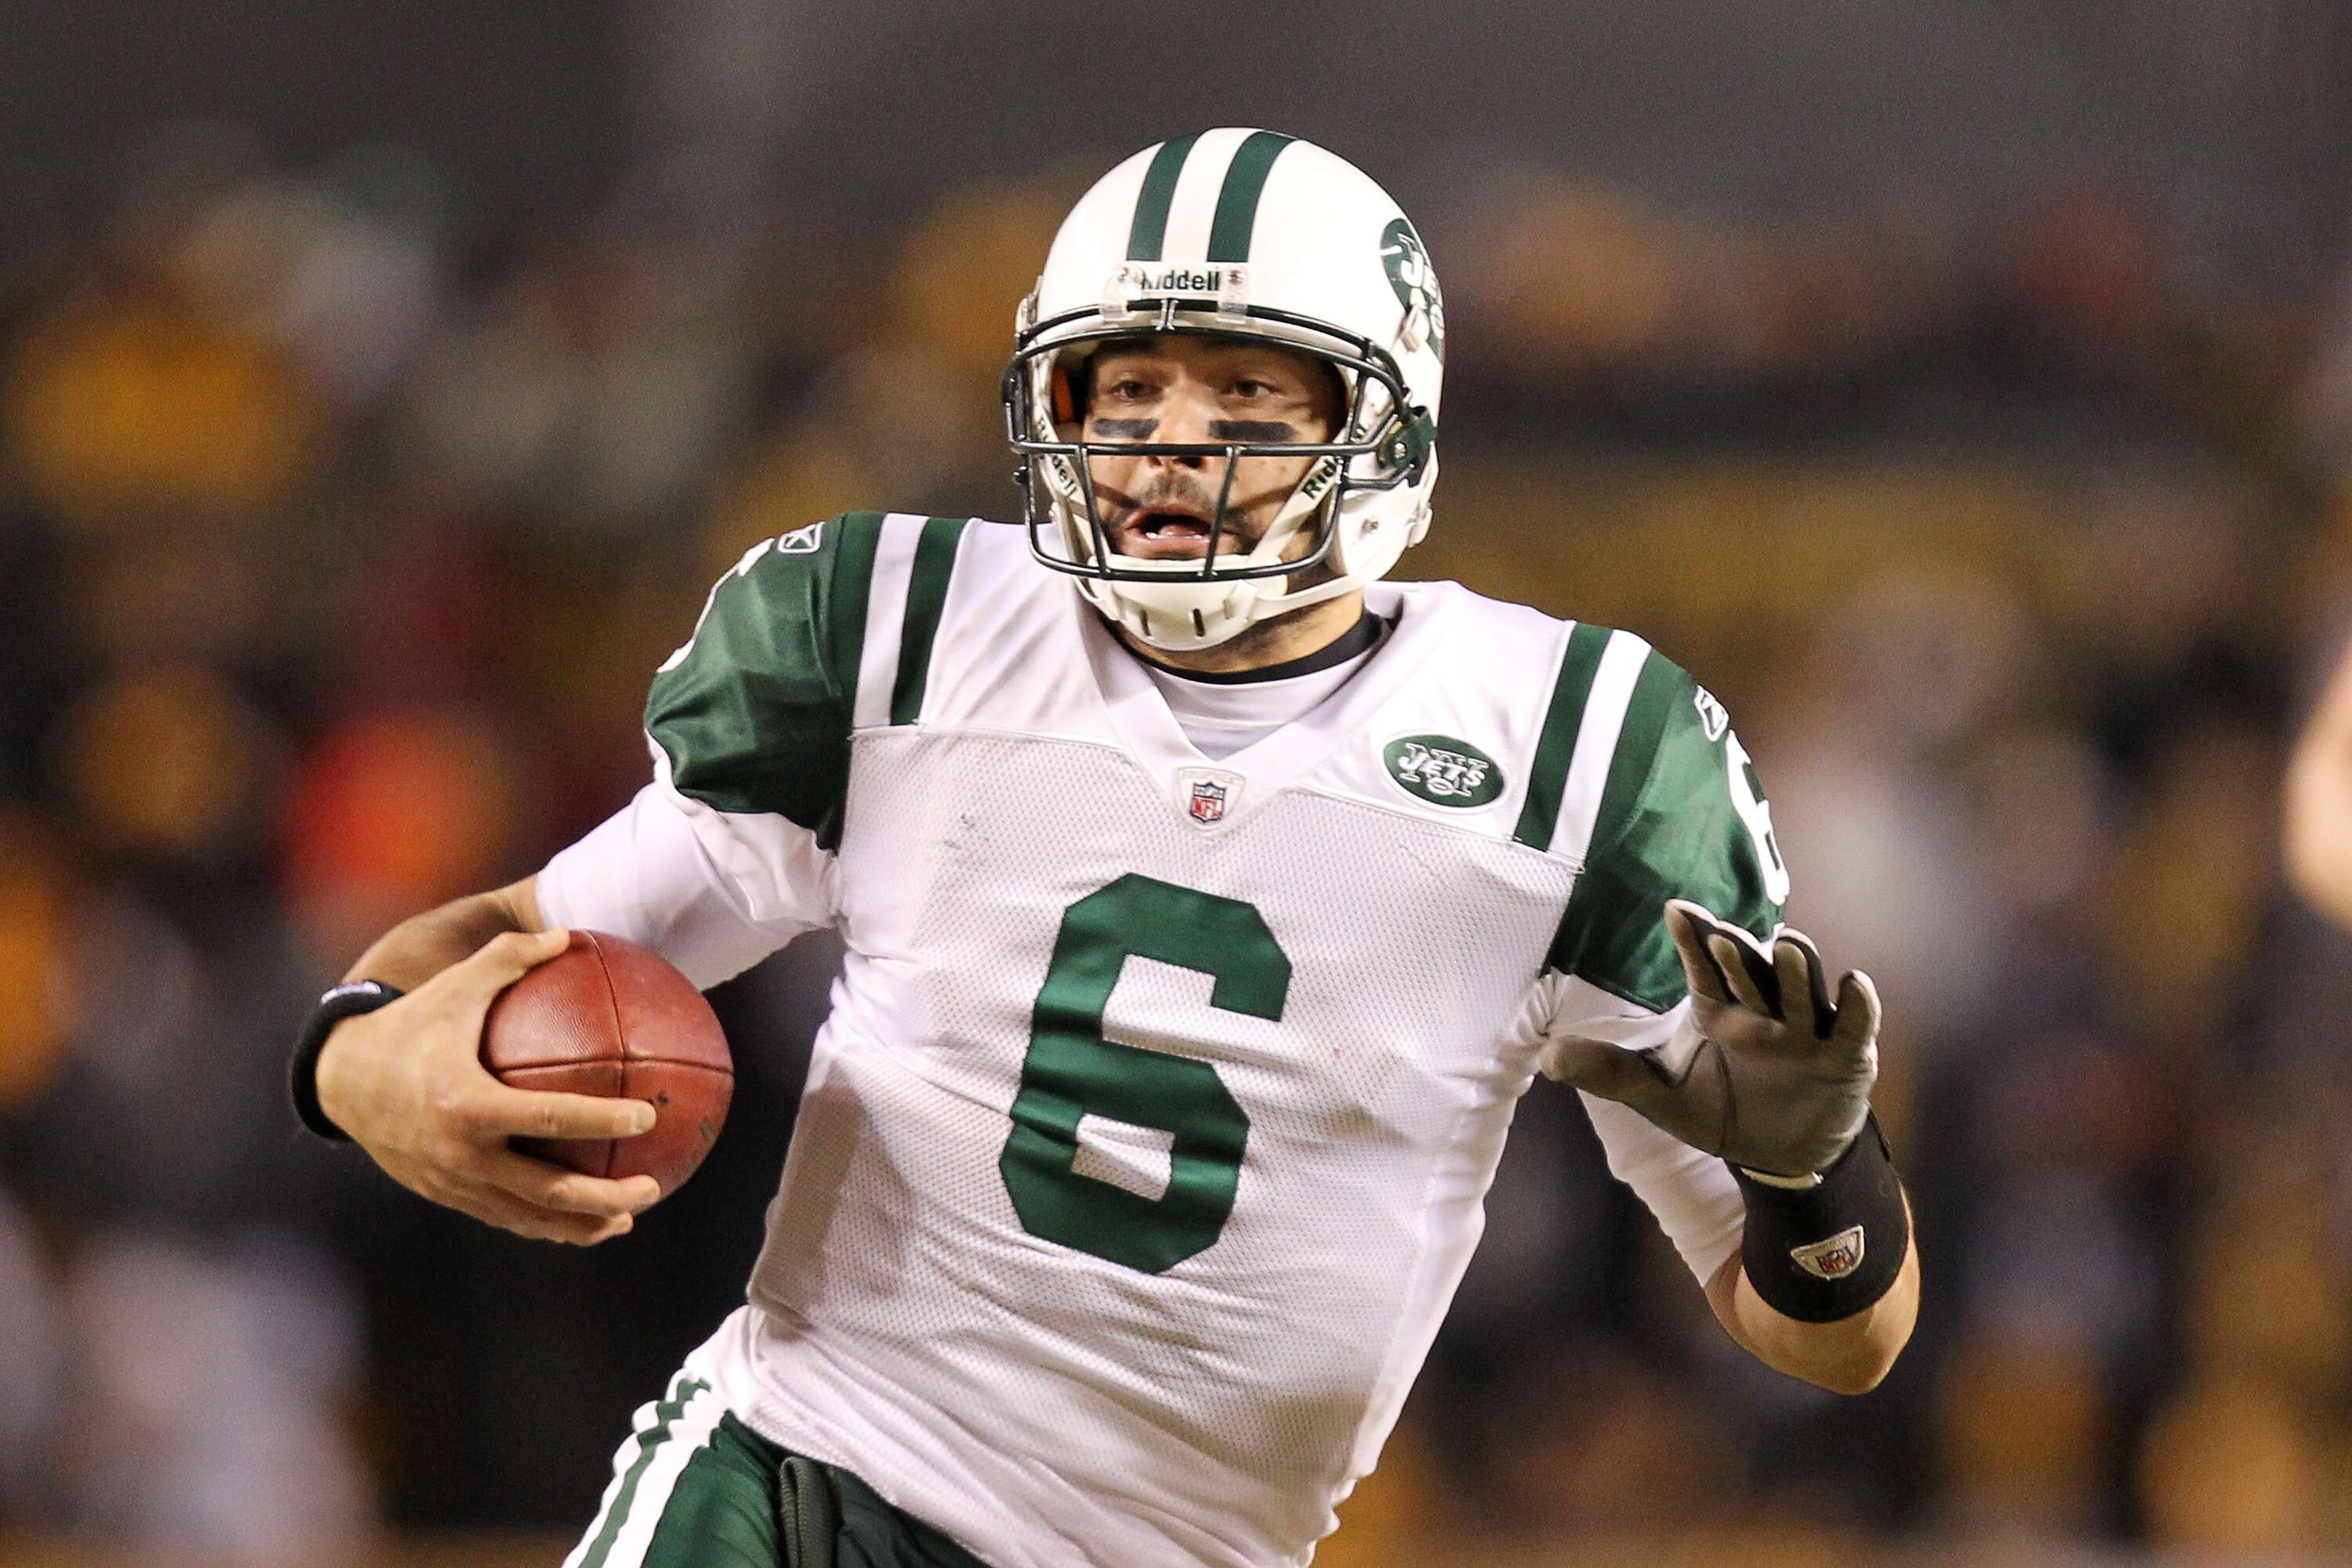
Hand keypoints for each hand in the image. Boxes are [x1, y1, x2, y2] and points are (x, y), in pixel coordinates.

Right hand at [315, 928, 663, 1243]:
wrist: (339, 1079)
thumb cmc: (409, 1023)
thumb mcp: (456, 984)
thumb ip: (511, 956)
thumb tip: (568, 932)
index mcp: (468, 1103)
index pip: (550, 1119)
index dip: (603, 1121)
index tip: (647, 1115)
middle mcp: (461, 1152)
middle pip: (547, 1190)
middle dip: (606, 1197)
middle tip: (653, 1187)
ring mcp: (452, 1180)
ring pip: (527, 1216)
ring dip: (580, 1224)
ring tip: (627, 1219)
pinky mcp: (444, 1194)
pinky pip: (503, 1216)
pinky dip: (543, 1224)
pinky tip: (578, 1219)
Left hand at [1548, 900, 1880, 1178]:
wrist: (1777, 1157)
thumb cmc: (1720, 1111)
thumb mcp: (1659, 1097)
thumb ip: (1609, 1074)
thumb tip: (1547, 1058)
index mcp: (1718, 1007)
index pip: (1702, 966)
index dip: (1692, 938)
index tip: (1675, 910)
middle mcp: (1762, 1008)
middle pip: (1751, 972)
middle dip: (1739, 955)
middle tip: (1722, 936)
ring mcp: (1806, 1029)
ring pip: (1802, 990)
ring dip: (1797, 968)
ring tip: (1788, 943)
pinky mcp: (1845, 1056)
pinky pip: (1854, 1027)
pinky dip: (1859, 1005)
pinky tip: (1855, 983)